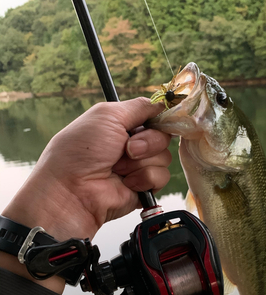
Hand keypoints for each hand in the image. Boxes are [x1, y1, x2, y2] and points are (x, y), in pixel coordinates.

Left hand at [0, 97, 170, 291]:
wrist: (72, 190)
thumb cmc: (81, 151)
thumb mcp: (108, 115)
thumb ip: (139, 107)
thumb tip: (163, 104)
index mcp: (121, 125)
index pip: (153, 117)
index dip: (158, 120)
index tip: (152, 123)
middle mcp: (131, 146)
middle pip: (163, 137)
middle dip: (148, 142)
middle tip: (126, 149)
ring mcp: (138, 168)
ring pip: (164, 158)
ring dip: (143, 162)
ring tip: (118, 169)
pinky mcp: (144, 188)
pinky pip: (161, 177)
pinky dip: (144, 178)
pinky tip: (126, 183)